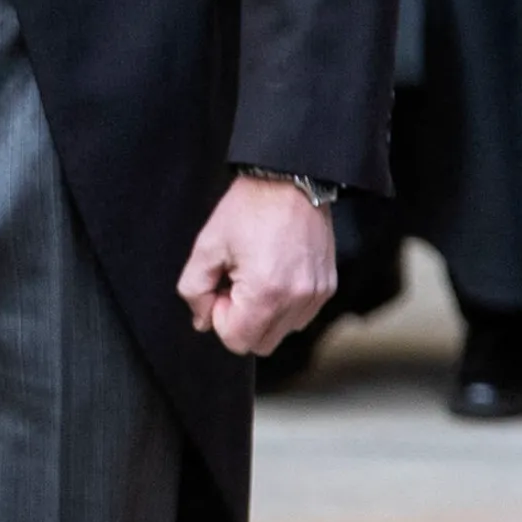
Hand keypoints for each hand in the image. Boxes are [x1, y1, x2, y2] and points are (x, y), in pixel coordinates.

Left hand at [177, 175, 337, 354]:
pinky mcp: (327, 286)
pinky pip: (301, 315)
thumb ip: (194, 290)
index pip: (237, 342)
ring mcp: (316, 294)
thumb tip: (202, 320)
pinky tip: (277, 274)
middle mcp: (296, 299)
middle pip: (260, 344)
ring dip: (265, 315)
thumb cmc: (250, 206)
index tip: (223, 287)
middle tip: (236, 283)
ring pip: (282, 332)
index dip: (221, 318)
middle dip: (242, 321)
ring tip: (258, 275)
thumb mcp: (207, 245)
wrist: (291, 177)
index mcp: (266, 292)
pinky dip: (285, 305)